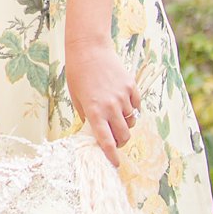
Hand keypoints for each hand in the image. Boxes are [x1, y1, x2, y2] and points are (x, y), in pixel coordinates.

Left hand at [66, 37, 140, 167]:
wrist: (89, 49)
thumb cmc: (78, 74)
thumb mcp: (77, 99)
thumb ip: (87, 117)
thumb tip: (95, 132)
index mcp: (94, 111)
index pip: (106, 141)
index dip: (112, 155)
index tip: (115, 164)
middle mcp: (110, 106)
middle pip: (124, 135)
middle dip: (120, 142)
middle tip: (114, 139)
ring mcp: (123, 96)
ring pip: (131, 121)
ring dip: (125, 124)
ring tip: (115, 116)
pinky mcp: (131, 87)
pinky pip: (136, 106)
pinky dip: (131, 109)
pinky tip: (121, 102)